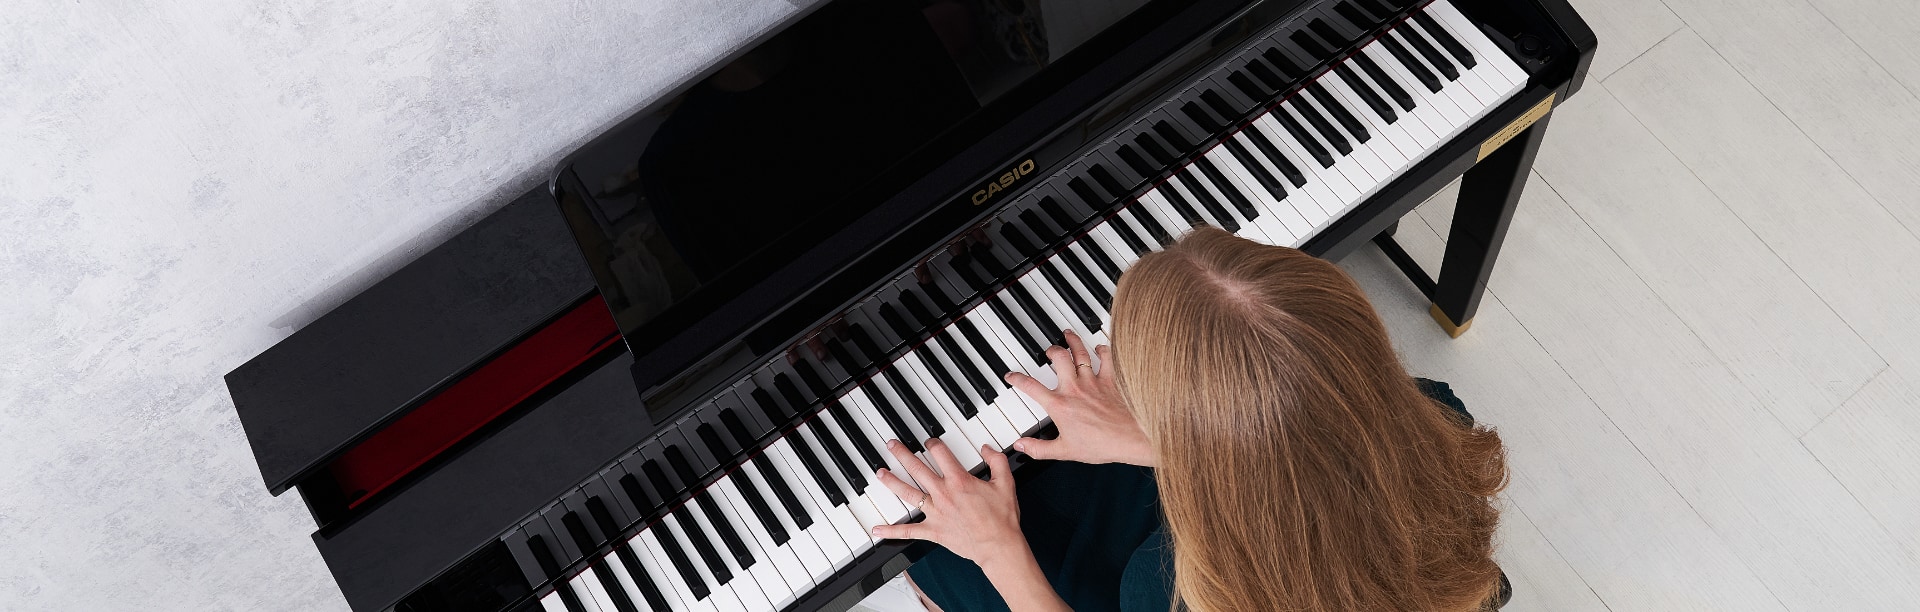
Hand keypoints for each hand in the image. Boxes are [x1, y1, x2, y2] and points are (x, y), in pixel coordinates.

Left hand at [872, 438, 1030, 569]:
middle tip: (891, 445)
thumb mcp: (1006, 483)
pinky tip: (877, 529)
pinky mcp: (932, 531)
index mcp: (959, 480)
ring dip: (892, 482)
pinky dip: (891, 531)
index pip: (940, 453)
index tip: (930, 441)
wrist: (998, 546)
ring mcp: (935, 512)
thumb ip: (997, 461)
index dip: (933, 443)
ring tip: (880, 473)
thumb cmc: (1002, 518)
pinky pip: (908, 531)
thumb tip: (987, 449)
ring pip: (907, 493)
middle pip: (917, 468)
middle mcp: (942, 494)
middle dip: (902, 454)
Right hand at [1006, 329, 1155, 466]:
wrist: (1129, 439)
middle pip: (1058, 358)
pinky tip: (1099, 347)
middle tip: (1048, 351)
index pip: (1031, 387)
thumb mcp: (1064, 451)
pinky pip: (1106, 359)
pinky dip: (1102, 350)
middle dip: (1050, 351)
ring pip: (1080, 353)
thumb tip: (1021, 446)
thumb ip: (1038, 449)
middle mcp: (1074, 388)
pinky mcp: (1110, 381)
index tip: (1012, 375)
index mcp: (1059, 405)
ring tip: (1067, 334)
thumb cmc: (1100, 445)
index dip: (1017, 379)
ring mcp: (1093, 382)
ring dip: (1072, 341)